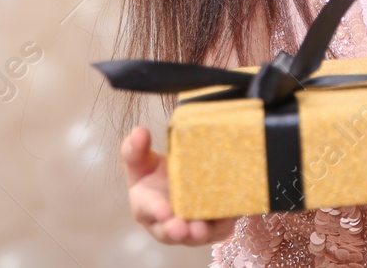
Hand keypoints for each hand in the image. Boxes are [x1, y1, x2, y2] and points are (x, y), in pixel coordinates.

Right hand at [120, 125, 236, 244]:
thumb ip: (135, 148)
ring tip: (203, 228)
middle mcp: (165, 224)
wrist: (180, 178)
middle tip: (183, 228)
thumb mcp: (142, 159)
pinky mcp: (211, 228)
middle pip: (170, 231)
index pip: (148, 209)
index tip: (164, 212)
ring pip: (195, 235)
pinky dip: (224, 222)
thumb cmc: (154, 173)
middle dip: (176, 230)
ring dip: (201, 232)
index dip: (156, 211)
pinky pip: (218, 228)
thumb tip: (139, 132)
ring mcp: (188, 229)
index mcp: (145, 206)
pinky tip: (230, 212)